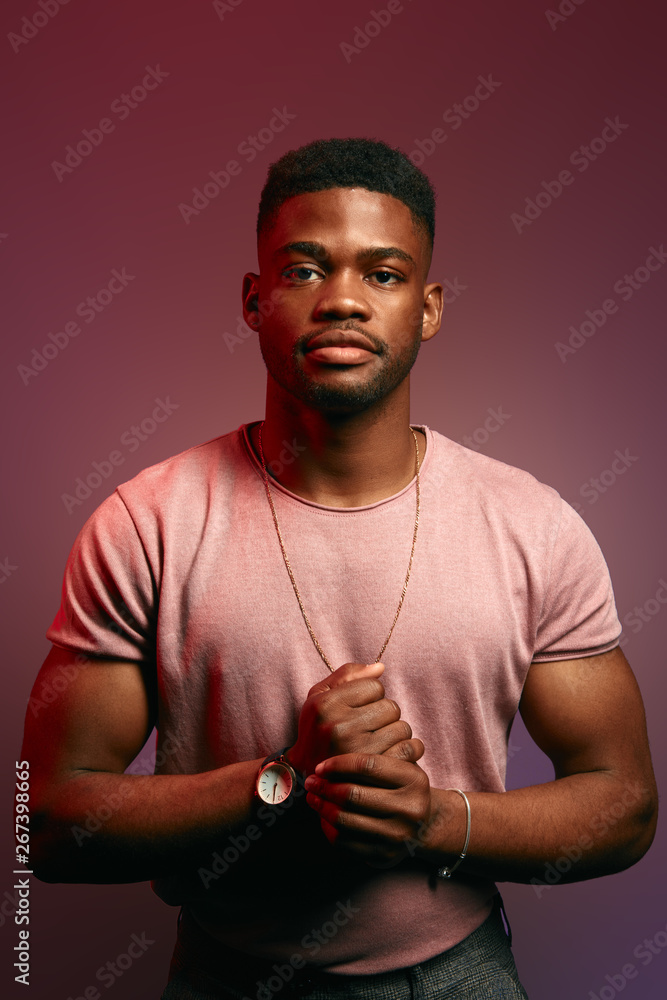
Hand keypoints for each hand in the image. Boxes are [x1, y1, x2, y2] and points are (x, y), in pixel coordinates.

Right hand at [287, 662, 414, 776]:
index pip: (375, 686)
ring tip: (376, 740)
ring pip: (401, 728)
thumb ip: (347, 676)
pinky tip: (386, 752)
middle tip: (369, 726)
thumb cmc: (316, 730)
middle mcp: (339, 727)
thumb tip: (380, 667)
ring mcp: (356, 751)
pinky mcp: (372, 772)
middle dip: (384, 714)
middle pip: (391, 707)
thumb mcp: (320, 697)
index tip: (360, 708)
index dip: (371, 696)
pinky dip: (402, 749)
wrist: (305, 775)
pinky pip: (405, 749)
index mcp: (326, 705)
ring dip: (394, 732)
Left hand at [303, 750, 431, 866]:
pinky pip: (345, 842)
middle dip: (325, 787)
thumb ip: (369, 763)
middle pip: (353, 795)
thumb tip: (324, 767)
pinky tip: (323, 817)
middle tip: (311, 782)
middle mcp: (410, 808)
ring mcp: (398, 835)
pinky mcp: (385, 854)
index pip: (367, 766)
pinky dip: (328, 828)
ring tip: (313, 797)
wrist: (425, 824)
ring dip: (322, 807)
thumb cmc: (403, 789)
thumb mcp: (398, 769)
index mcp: (414, 780)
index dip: (338, 764)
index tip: (321, 766)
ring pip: (345, 820)